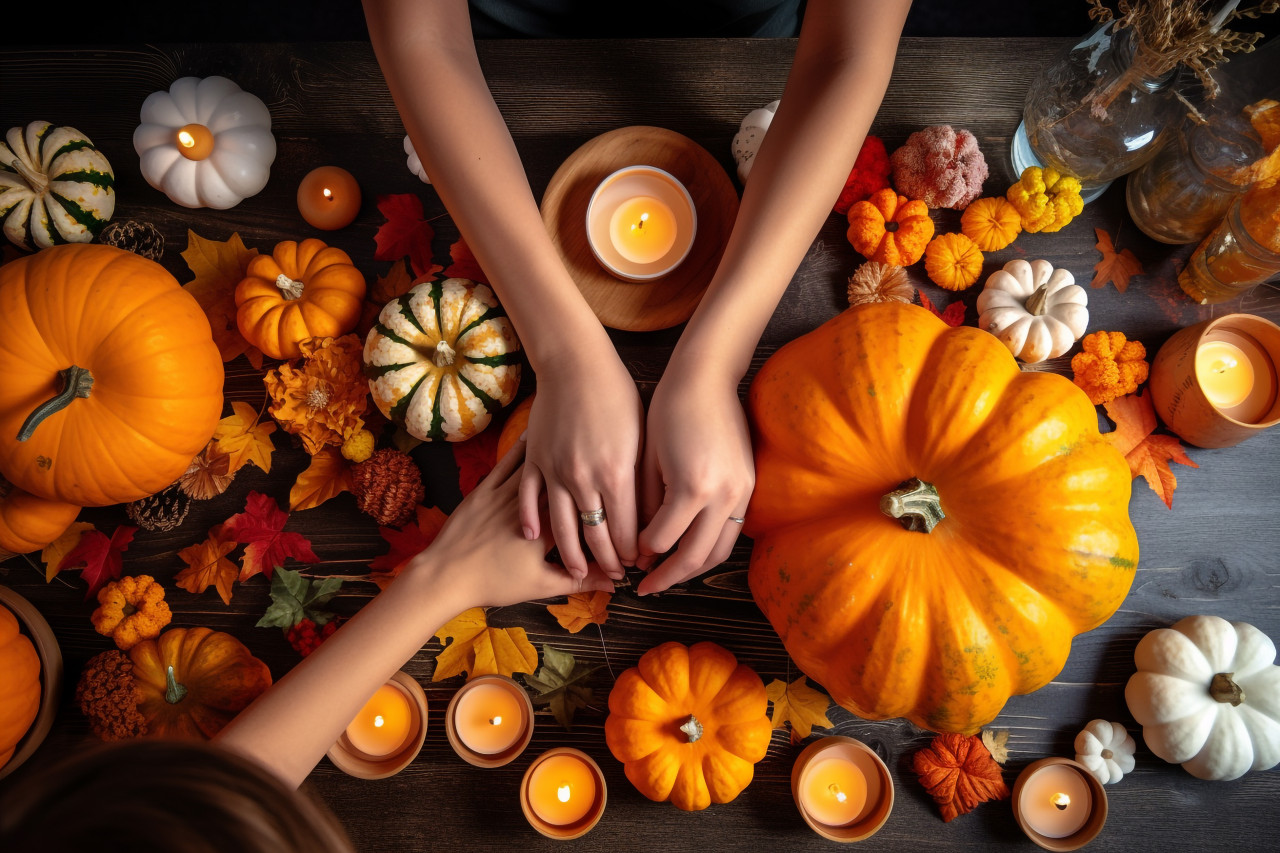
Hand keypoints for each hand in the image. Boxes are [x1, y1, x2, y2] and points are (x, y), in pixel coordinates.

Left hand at [418, 437, 615, 607]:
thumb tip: (615, 583)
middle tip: (602, 447)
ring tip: (577, 429)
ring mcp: (506, 494)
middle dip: (584, 467)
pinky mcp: (486, 488)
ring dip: (557, 449)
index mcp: (548, 530)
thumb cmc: (495, 583)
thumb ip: (580, 581)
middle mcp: (531, 506)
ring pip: (538, 467)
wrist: (446, 575)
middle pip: (565, 484)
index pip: (585, 513)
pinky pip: (508, 462)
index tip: (619, 485)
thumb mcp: (541, 585)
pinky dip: (523, 447)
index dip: (605, 501)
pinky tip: (536, 431)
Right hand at [518, 352, 642, 580]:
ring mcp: (555, 471)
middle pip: (596, 536)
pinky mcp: (534, 461)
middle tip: (617, 574)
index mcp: (617, 474)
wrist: (576, 363)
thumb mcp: (641, 437)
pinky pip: (528, 500)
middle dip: (609, 560)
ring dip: (573, 554)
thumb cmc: (617, 395)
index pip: (627, 531)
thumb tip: (653, 516)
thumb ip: (644, 478)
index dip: (634, 553)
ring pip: (562, 527)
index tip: (640, 564)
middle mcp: (584, 479)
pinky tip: (535, 539)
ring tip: (580, 570)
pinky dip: (531, 522)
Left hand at [636, 367, 753, 594]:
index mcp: (692, 487)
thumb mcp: (648, 460)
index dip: (643, 553)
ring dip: (693, 569)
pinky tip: (690, 549)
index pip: (664, 539)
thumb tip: (640, 545)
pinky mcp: (750, 485)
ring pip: (719, 550)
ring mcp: (742, 491)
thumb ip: (646, 505)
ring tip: (669, 575)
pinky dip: (710, 547)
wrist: (707, 379)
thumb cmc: (669, 410)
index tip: (629, 558)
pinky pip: (732, 531)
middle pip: (695, 556)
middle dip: (668, 577)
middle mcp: (723, 494)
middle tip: (644, 587)